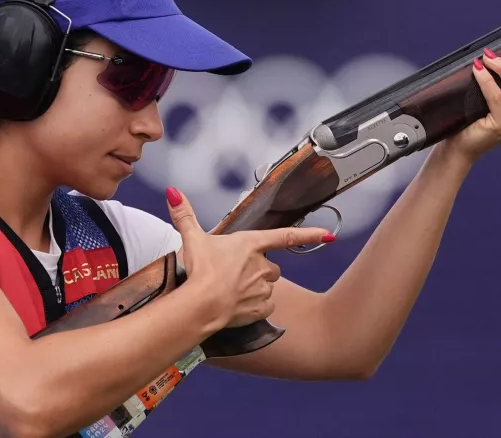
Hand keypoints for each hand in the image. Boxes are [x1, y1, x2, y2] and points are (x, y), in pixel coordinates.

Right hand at [164, 187, 332, 327]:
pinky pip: (265, 305)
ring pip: (267, 285)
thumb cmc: (199, 270)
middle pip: (270, 266)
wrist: (201, 305)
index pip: (286, 236)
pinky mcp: (261, 308)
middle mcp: (262, 265)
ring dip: (255, 286)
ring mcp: (263, 287)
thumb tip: (173, 192)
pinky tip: (238, 304)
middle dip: (257, 268)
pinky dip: (255, 305)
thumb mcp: (192, 238)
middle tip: (233, 272)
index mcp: (251, 244)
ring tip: (231, 289)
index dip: (309, 234)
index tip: (328, 234)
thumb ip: (185, 215)